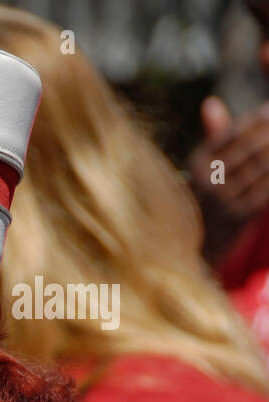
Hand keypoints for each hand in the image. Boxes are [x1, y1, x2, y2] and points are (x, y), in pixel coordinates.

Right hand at [188, 97, 268, 261]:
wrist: (201, 240)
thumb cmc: (208, 192)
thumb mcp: (205, 165)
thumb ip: (215, 134)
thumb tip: (211, 103)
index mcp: (197, 164)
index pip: (229, 134)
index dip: (253, 120)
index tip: (268, 109)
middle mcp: (206, 181)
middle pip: (249, 148)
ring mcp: (223, 199)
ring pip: (261, 166)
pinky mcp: (240, 214)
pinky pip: (267, 188)